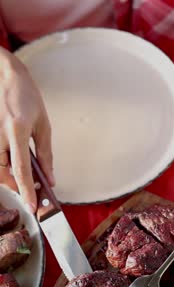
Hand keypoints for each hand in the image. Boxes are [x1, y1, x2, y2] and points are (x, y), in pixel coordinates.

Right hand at [0, 47, 53, 212]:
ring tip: (20, 173)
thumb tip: (49, 178)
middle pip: (3, 172)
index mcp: (17, 129)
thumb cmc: (24, 95)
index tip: (32, 206)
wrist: (1, 73)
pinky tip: (9, 160)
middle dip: (16, 186)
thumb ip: (46, 154)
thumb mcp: (43, 123)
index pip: (21, 168)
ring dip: (7, 176)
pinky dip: (0, 165)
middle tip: (28, 189)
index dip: (27, 190)